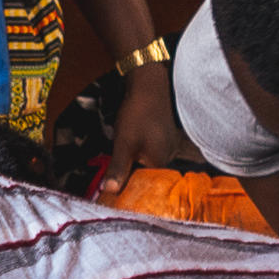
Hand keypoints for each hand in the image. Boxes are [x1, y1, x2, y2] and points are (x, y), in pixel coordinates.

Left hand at [99, 67, 189, 190]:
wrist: (149, 85)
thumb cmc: (137, 114)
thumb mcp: (123, 143)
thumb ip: (118, 168)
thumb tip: (109, 191)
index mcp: (161, 162)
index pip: (145, 187)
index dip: (129, 190)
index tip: (114, 194)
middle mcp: (169, 157)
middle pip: (148, 176)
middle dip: (132, 178)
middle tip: (114, 181)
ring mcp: (169, 147)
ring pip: (149, 164)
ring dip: (136, 165)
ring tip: (122, 165)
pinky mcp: (166, 138)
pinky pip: (152, 153)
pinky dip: (141, 154)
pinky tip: (133, 150)